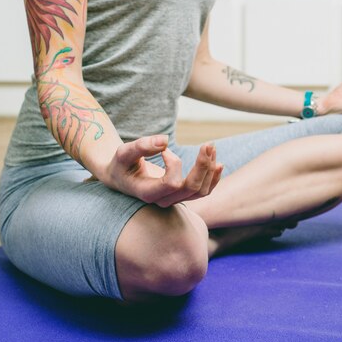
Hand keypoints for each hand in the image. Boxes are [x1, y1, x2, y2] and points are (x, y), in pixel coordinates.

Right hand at [99, 135, 222, 206]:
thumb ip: (141, 146)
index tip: (164, 150)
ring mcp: (175, 199)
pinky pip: (204, 191)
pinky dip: (214, 177)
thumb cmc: (122, 163)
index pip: (172, 183)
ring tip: (211, 147)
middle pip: (192, 188)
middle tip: (208, 143)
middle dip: (203, 165)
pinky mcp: (183, 194)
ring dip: (210, 168)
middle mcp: (163, 200)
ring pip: (202, 190)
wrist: (122, 176)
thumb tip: (164, 141)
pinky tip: (219, 163)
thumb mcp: (124, 152)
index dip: (174, 163)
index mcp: (148, 193)